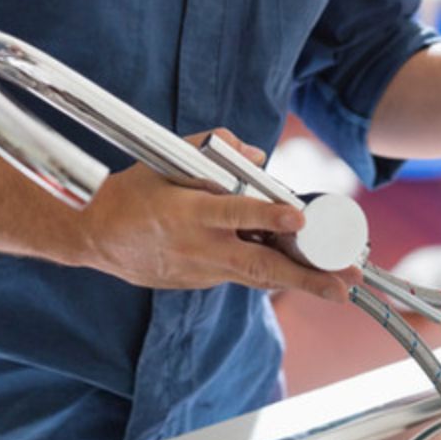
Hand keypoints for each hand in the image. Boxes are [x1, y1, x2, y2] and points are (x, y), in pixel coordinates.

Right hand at [73, 128, 360, 301]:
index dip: (269, 215)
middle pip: (261, 265)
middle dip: (307, 276)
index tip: (299, 218)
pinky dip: (269, 271)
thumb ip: (215, 150)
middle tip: (345, 282)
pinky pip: (241, 274)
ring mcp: (202, 271)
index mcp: (192, 213)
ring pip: (258, 277)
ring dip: (300, 283)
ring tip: (339, 288)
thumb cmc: (134, 192)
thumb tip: (258, 154)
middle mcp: (201, 248)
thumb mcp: (168, 160)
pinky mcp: (201, 282)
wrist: (95, 236)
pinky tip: (299, 270)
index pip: (237, 214)